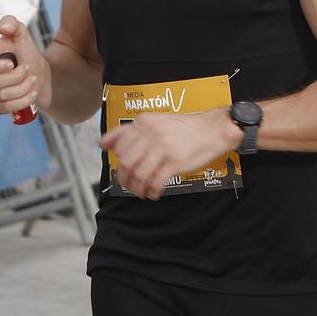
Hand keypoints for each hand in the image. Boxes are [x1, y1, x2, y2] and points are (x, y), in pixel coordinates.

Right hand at [0, 15, 42, 115]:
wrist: (36, 73)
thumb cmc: (25, 53)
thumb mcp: (21, 34)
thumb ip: (12, 24)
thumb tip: (2, 28)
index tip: (11, 64)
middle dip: (17, 77)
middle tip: (28, 69)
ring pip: (1, 97)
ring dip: (23, 89)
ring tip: (32, 80)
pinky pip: (4, 108)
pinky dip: (22, 100)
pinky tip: (31, 92)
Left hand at [100, 110, 238, 200]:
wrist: (212, 130)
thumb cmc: (184, 128)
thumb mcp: (156, 121)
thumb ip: (132, 132)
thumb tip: (104, 144)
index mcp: (144, 122)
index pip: (119, 143)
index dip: (117, 160)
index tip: (120, 169)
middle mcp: (151, 133)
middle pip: (126, 162)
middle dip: (125, 179)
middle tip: (129, 186)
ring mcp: (163, 147)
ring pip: (139, 174)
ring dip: (137, 189)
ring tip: (141, 192)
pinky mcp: (175, 161)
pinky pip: (156, 181)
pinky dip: (152, 191)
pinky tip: (154, 193)